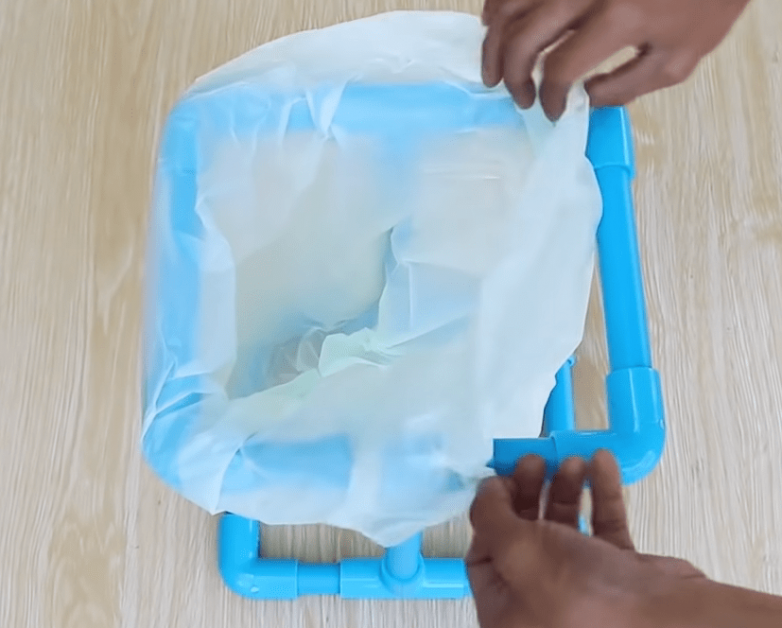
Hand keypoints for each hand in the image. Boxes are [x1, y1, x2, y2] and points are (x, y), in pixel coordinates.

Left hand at [467, 451, 705, 627]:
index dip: (490, 515)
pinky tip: (603, 463)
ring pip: (565, 529)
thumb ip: (490, 514)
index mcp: (508, 613)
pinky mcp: (621, 577)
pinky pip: (603, 529)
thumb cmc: (580, 593)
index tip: (502, 481)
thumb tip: (486, 491)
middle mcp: (542, 604)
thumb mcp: (517, 549)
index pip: (483, 556)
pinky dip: (601, 495)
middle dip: (530, 492)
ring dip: (566, 488)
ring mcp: (584, 591)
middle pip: (525, 536)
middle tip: (535, 460)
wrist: (669, 621)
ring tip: (573, 459)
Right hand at [481, 0, 750, 119]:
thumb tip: (584, 100)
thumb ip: (627, 87)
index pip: (561, 69)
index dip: (550, 98)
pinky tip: (497, 23)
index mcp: (619, 19)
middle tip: (517, 97)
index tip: (553, 111)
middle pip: (524, 38)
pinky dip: (498, 5)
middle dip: (513, 76)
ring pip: (510, 6)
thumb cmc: (702, 3)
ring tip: (494, 69)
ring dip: (495, 42)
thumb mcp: (679, 58)